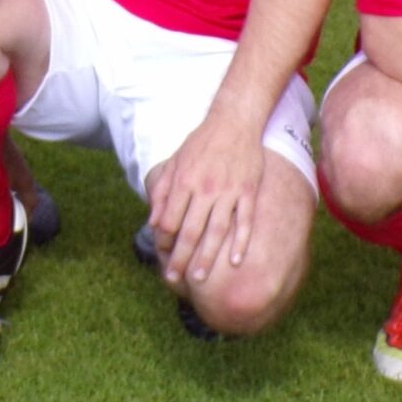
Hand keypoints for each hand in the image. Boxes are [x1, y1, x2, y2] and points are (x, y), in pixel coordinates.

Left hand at [144, 112, 265, 285]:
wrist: (234, 122)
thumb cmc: (200, 143)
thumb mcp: (174, 162)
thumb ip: (162, 191)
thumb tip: (153, 222)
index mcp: (184, 181)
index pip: (170, 220)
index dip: (164, 241)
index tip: (161, 257)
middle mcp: (205, 188)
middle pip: (191, 231)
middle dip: (181, 258)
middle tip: (174, 279)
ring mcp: (229, 191)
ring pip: (217, 231)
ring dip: (208, 257)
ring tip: (200, 278)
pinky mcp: (248, 191)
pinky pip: (245, 221)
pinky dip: (241, 242)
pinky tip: (235, 261)